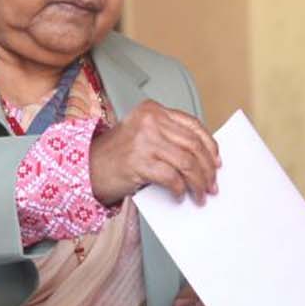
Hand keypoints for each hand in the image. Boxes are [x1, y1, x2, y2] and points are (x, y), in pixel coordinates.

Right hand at [89, 100, 220, 205]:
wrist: (88, 168)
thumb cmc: (117, 155)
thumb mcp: (144, 135)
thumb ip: (169, 138)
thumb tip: (204, 158)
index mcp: (153, 110)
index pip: (193, 125)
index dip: (209, 145)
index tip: (217, 162)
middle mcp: (150, 121)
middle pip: (193, 145)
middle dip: (207, 169)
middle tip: (212, 185)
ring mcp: (144, 140)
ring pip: (186, 162)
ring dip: (198, 183)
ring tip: (200, 195)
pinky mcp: (139, 161)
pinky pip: (171, 177)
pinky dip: (180, 189)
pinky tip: (180, 195)